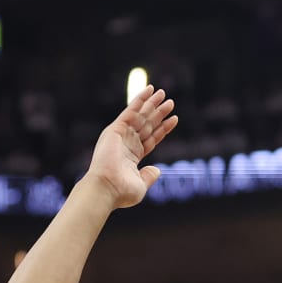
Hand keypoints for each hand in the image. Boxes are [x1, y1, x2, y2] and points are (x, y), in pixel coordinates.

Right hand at [86, 86, 177, 208]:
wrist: (107, 188)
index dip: (163, 128)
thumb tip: (157, 170)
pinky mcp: (116, 129)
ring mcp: (121, 135)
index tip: (174, 119)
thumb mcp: (141, 184)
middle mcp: (127, 143)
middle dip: (159, 113)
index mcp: (132, 156)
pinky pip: (130, 111)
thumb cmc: (122, 192)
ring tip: (163, 94)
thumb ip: (149, 176)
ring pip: (140, 116)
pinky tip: (149, 90)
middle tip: (170, 102)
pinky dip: (139, 100)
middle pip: (147, 124)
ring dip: (152, 104)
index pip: (152, 138)